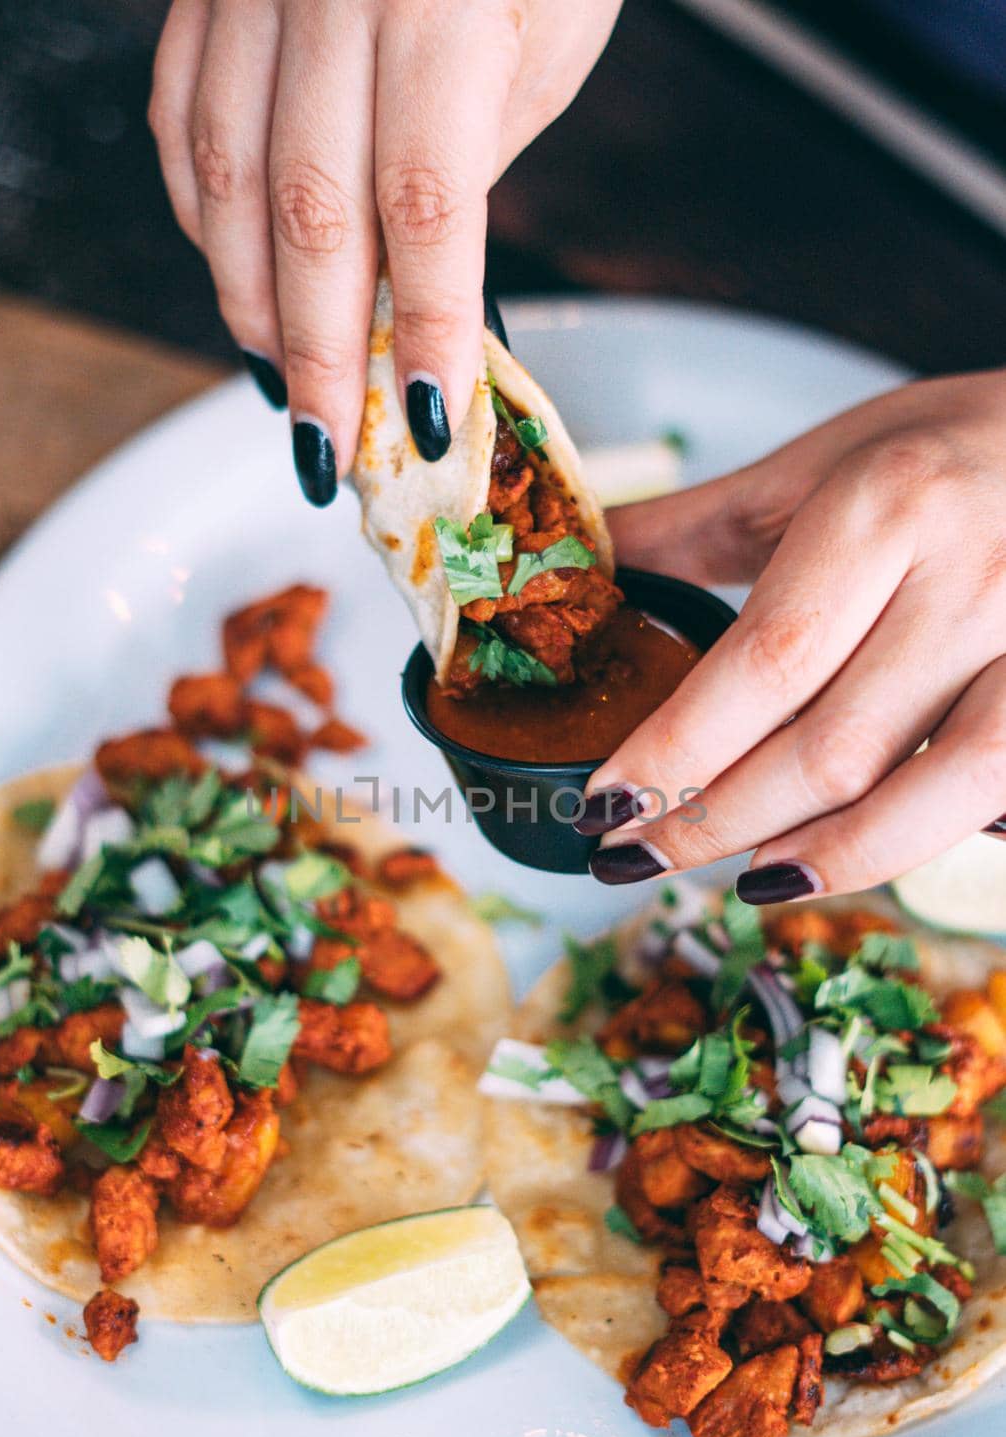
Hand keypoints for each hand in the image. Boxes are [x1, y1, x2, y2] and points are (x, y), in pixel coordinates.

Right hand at [149, 0, 620, 503]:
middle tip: (333, 452)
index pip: (426, 202)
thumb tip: (413, 297)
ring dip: (250, 303)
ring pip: (223, 179)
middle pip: (307, 211)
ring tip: (287, 387)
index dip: (426, 327)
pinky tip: (234, 278)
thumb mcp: (544, 46)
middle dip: (323, 353)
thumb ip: (469, 164)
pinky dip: (199, 218)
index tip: (433, 421)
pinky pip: (182, 122)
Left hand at [579, 372, 1005, 901]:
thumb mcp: (819, 463)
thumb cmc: (953, 445)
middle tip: (635, 850)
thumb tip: (582, 576)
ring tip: (741, 881)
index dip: (678, 749)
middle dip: (718, 819)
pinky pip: (992, 795)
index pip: (765, 660)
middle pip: (831, 745)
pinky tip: (848, 855)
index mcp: (886, 507)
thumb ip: (696, 528)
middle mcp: (969, 579)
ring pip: (926, 790)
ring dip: (823, 856)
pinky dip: (914, 837)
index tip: (606, 800)